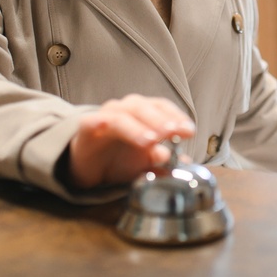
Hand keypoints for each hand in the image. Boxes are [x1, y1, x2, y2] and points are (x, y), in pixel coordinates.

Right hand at [66, 94, 194, 189]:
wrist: (88, 168)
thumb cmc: (119, 160)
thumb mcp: (145, 164)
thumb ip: (163, 162)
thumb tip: (184, 163)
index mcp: (144, 114)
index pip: (163, 107)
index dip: (177, 116)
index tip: (189, 131)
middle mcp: (126, 109)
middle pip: (145, 107)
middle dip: (161, 120)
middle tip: (173, 132)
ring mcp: (106, 115)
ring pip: (123, 114)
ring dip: (138, 126)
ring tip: (151, 140)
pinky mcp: (87, 126)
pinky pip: (94, 120)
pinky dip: (101, 121)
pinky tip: (105, 125)